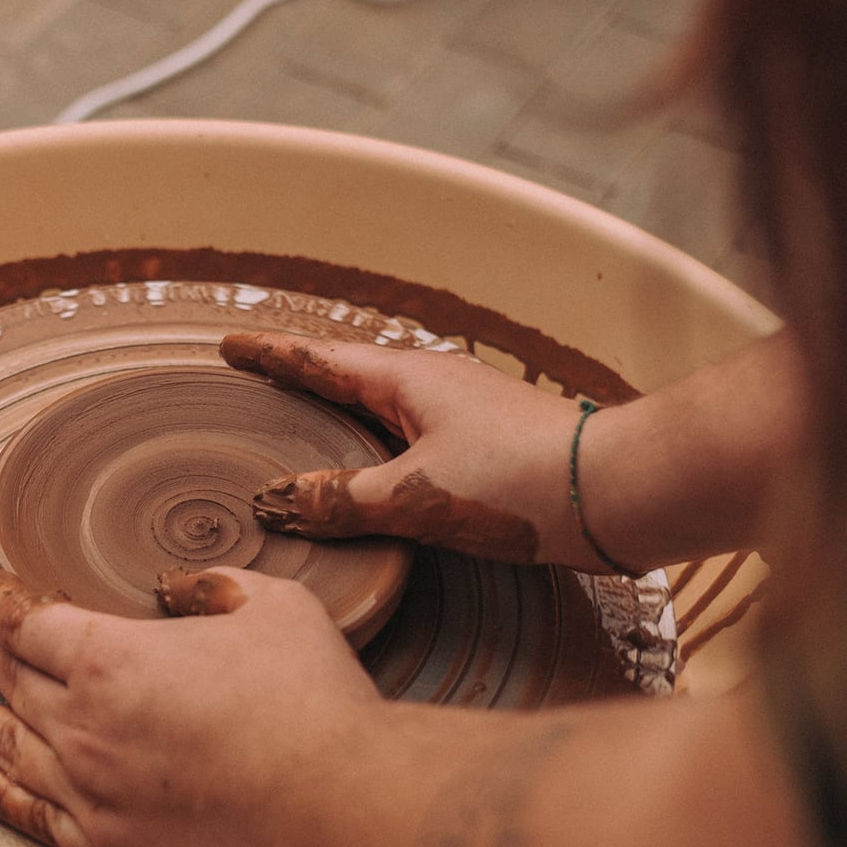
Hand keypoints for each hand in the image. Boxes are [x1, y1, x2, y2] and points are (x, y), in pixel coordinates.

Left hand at [0, 566, 383, 846]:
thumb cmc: (312, 702)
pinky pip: (32, 818)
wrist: (339, 809)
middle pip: (11, 681)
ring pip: (6, 749)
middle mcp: (82, 728)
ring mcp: (92, 797)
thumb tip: (180, 590)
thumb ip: (214, 588)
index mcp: (110, 659)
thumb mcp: (272, 606)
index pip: (29, 621)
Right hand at [221, 332, 617, 570]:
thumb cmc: (520, 482)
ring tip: (304, 433)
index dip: (270, 355)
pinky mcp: (490, 451)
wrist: (618, 494)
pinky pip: (411, 442)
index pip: (320, 360)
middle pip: (351, 377)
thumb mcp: (415, 496)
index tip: (228, 344)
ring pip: (384, 411)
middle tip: (257, 385)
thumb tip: (279, 502)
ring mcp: (465, 416)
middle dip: (301, 381)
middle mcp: (435, 387)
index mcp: (409, 379)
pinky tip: (375, 480)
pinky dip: (376, 453)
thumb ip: (342, 500)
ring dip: (341, 419)